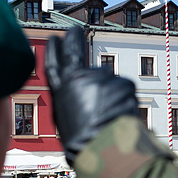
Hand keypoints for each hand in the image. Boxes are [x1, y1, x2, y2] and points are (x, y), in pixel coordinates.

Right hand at [46, 26, 139, 162]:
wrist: (102, 147)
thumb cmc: (82, 143)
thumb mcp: (66, 120)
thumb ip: (69, 99)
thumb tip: (75, 91)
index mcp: (61, 91)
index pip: (54, 64)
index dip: (54, 51)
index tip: (54, 39)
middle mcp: (78, 78)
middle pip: (76, 52)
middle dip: (73, 39)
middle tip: (74, 30)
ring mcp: (101, 77)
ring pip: (106, 79)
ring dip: (108, 91)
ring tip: (107, 114)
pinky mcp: (121, 82)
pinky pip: (123, 88)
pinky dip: (123, 99)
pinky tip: (119, 114)